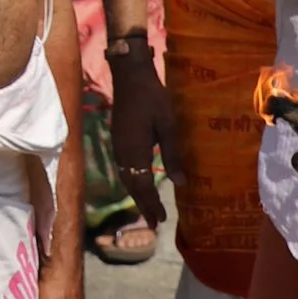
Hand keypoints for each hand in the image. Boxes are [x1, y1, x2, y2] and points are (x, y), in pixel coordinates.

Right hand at [105, 40, 177, 224]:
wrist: (130, 75)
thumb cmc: (153, 98)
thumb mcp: (168, 126)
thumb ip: (172, 155)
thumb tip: (180, 183)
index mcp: (135, 151)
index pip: (142, 186)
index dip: (152, 204)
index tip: (161, 220)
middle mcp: (122, 153)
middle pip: (132, 185)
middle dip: (143, 205)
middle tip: (154, 223)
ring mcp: (117, 146)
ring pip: (125, 178)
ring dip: (136, 195)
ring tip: (148, 208)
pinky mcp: (117, 139)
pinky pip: (123, 168)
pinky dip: (132, 181)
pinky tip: (139, 183)